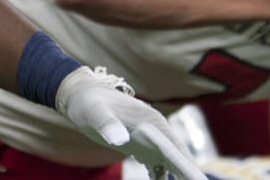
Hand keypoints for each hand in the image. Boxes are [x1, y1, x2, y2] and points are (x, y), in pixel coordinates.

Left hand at [55, 67, 204, 179]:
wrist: (81, 96)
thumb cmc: (88, 102)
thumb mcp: (94, 112)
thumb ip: (106, 124)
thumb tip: (119, 141)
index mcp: (152, 121)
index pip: (175, 148)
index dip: (187, 166)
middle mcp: (156, 130)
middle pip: (178, 157)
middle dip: (188, 174)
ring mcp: (150, 139)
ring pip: (170, 162)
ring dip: (177, 176)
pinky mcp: (141, 146)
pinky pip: (157, 165)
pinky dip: (161, 176)